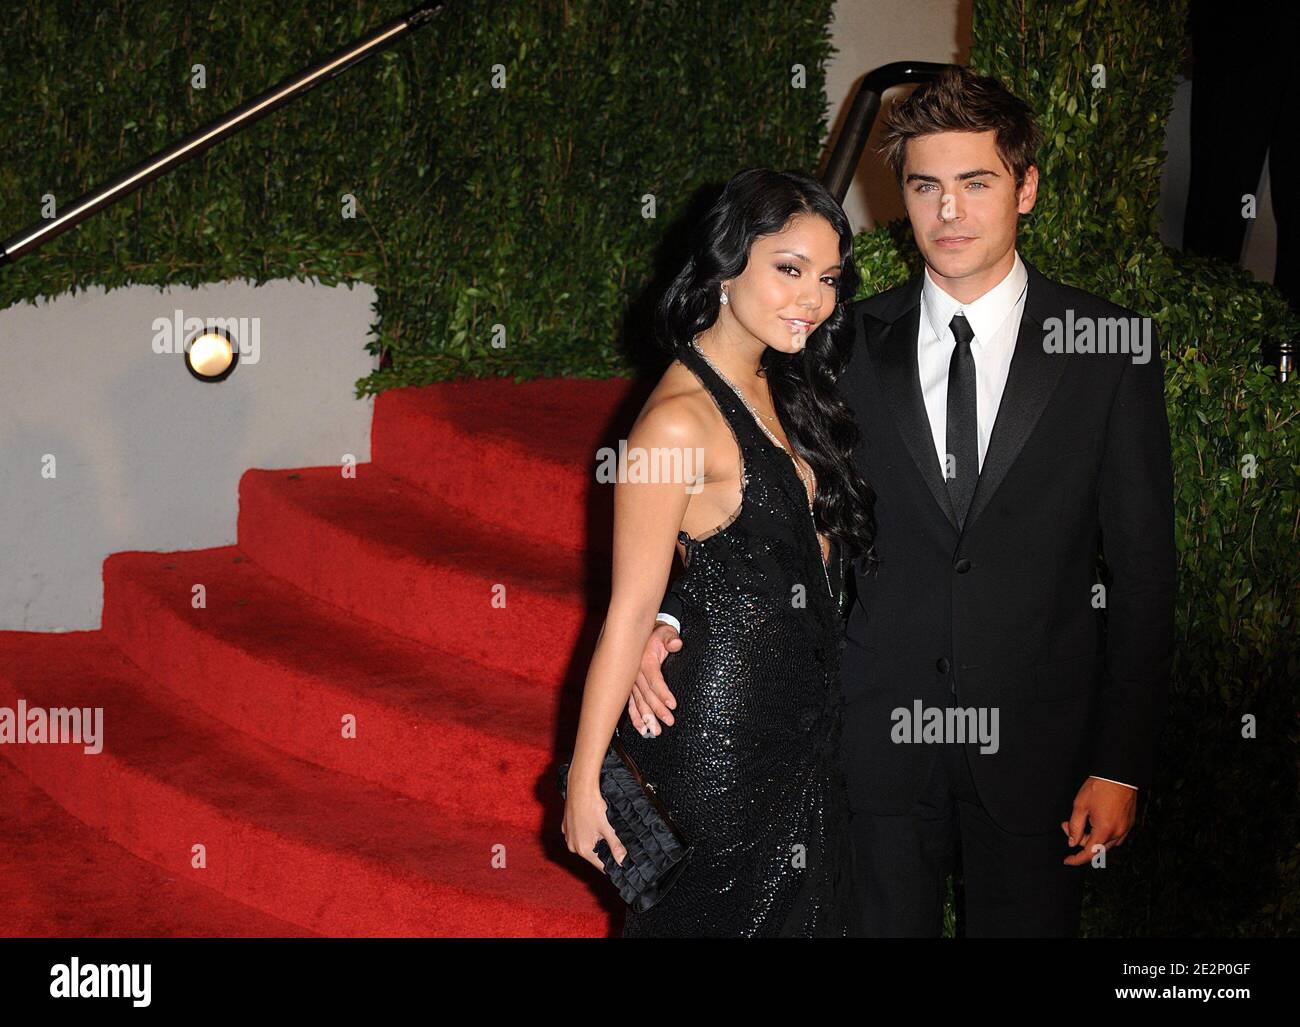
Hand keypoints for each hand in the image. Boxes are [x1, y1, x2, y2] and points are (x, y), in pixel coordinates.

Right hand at [562, 782, 626, 872]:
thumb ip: (616, 846)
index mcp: (583, 849)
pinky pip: (578, 835)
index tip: (620, 863)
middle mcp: (572, 846)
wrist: (580, 788)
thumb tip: (623, 860)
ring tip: (602, 828)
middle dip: (603, 850)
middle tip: (612, 838)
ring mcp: (567, 837)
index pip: (600, 865)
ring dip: (594, 841)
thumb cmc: (592, 806)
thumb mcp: (607, 828)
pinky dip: (585, 832)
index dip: (612, 864)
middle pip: (592, 855)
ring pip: (585, 844)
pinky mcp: (565, 827)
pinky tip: (592, 823)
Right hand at [627, 622, 681, 736]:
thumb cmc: (657, 636)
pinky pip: (631, 704)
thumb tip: (676, 644)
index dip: (663, 693)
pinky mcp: (630, 688)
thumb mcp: (666, 633)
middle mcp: (635, 673)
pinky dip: (635, 717)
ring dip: (646, 718)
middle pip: (647, 695)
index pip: (655, 680)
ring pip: (638, 702)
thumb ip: (671, 639)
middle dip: (657, 710)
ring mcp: (631, 682)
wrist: (640, 635)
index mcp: (645, 661)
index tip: (672, 705)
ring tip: (654, 731)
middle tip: (668, 722)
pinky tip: (641, 728)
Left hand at [1061, 777, 1136, 864]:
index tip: (1067, 860)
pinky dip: (1102, 833)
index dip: (1077, 859)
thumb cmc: (1100, 787)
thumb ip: (1075, 827)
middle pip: (1096, 847)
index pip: (1089, 853)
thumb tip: (1072, 842)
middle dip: (1079, 839)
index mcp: (1105, 830)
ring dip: (1091, 836)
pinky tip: (1094, 820)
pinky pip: (1114, 835)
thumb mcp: (1080, 806)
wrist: (1118, 774)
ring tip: (1082, 819)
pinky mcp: (1129, 823)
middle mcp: (1118, 833)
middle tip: (1067, 824)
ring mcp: (1125, 828)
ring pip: (1105, 842)